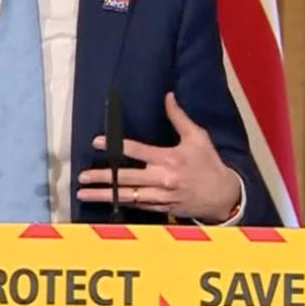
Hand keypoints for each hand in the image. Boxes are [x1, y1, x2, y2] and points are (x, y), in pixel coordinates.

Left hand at [77, 92, 241, 222]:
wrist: (223, 196)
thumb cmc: (209, 164)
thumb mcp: (198, 137)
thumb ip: (179, 118)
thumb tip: (168, 96)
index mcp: (169, 159)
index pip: (136, 151)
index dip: (115, 146)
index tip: (97, 142)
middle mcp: (162, 179)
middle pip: (126, 178)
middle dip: (102, 178)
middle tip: (82, 177)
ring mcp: (160, 197)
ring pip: (126, 196)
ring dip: (104, 195)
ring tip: (83, 194)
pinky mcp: (161, 209)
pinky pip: (136, 206)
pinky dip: (119, 203)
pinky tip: (104, 201)